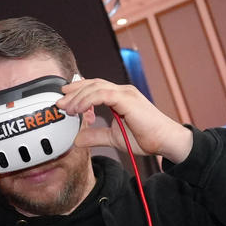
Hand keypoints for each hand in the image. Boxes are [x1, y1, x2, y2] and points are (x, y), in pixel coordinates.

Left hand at [64, 76, 193, 162]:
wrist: (166, 141)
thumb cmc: (147, 138)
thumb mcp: (114, 139)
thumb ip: (96, 136)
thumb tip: (78, 139)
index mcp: (121, 97)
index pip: (95, 87)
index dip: (78, 91)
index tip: (64, 99)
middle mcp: (123, 91)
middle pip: (92, 84)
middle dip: (73, 92)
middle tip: (59, 102)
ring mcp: (125, 93)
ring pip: (95, 87)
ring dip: (77, 97)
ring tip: (66, 108)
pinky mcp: (127, 99)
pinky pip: (102, 95)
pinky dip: (87, 100)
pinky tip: (78, 110)